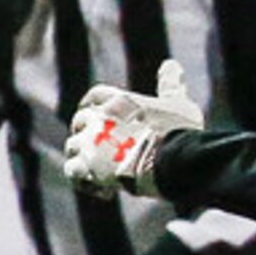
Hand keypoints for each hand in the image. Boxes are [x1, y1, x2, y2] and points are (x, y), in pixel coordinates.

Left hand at [65, 60, 203, 198]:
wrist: (175, 161)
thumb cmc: (182, 132)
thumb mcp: (180, 104)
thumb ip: (171, 85)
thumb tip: (171, 64)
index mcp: (119, 101)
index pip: (96, 95)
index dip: (94, 104)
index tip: (94, 112)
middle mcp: (99, 118)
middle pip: (81, 121)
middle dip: (87, 133)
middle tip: (102, 149)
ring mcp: (91, 142)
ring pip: (73, 147)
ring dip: (84, 158)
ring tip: (101, 173)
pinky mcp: (88, 167)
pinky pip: (74, 172)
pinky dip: (83, 180)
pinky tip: (103, 189)